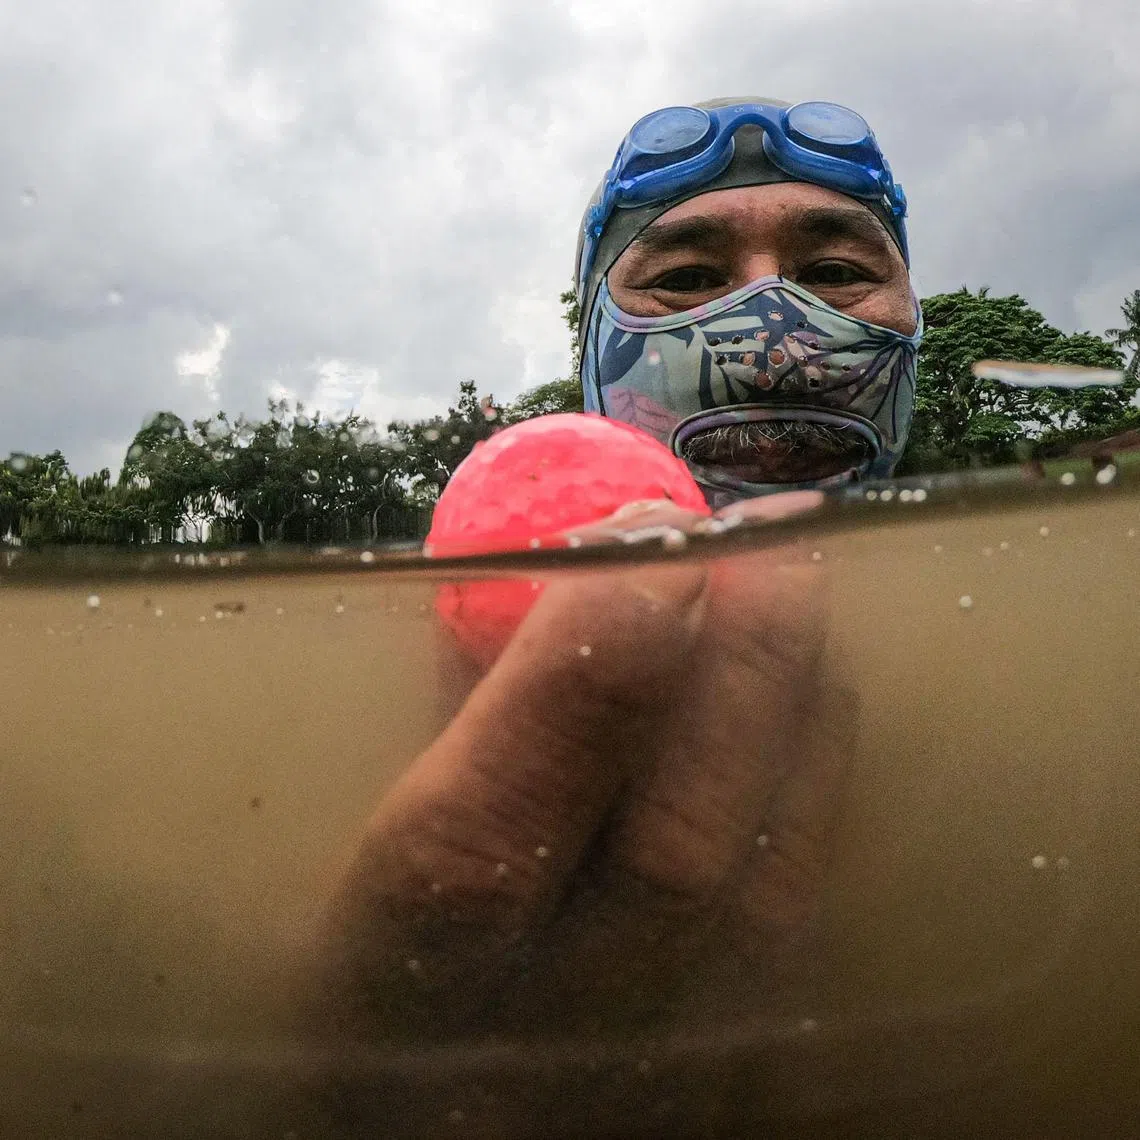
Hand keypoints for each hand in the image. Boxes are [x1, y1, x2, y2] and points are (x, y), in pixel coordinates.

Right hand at [304, 490, 853, 1044]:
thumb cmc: (367, 997)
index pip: (490, 829)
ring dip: (800, 713)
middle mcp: (536, 1048)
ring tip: (801, 594)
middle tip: (771, 538)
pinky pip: (800, 925)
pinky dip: (817, 788)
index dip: (582, 665)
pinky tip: (815, 704)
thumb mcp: (352, 868)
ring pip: (766, 890)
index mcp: (395, 987)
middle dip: (737, 667)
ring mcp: (652, 1079)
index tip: (636, 535)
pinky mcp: (736, 1085)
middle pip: (672, 857)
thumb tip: (534, 588)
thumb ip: (440, 736)